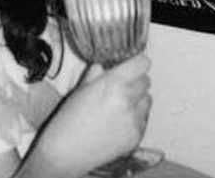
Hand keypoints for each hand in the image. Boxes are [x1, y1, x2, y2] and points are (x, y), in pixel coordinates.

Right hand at [33, 54, 151, 176]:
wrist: (66, 150)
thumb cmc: (69, 119)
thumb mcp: (81, 87)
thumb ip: (98, 71)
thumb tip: (106, 64)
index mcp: (113, 83)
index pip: (142, 63)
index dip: (137, 63)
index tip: (133, 65)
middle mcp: (127, 99)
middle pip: (146, 81)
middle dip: (135, 81)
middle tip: (121, 87)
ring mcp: (134, 119)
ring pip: (147, 100)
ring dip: (138, 100)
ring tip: (119, 106)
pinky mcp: (136, 136)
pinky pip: (143, 119)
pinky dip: (135, 118)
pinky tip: (118, 122)